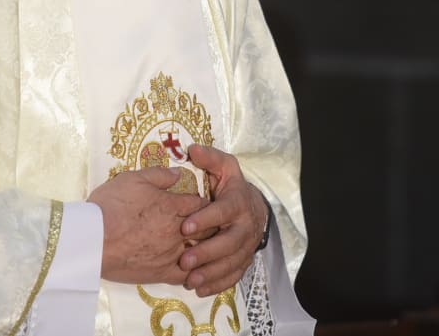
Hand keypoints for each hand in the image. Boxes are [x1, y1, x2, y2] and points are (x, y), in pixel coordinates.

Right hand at [88, 167, 204, 285]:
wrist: (93, 240)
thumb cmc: (110, 206)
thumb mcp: (133, 179)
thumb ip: (159, 175)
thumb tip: (179, 172)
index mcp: (172, 206)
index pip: (200, 204)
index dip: (204, 203)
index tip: (202, 204)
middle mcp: (177, 230)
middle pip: (207, 228)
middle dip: (211, 225)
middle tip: (211, 225)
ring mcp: (172, 253)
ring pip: (201, 251)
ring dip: (205, 248)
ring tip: (205, 246)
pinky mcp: (162, 273)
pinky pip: (187, 274)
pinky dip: (193, 270)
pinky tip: (192, 267)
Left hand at [177, 145, 267, 296]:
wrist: (253, 207)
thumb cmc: (230, 186)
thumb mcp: (224, 167)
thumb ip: (209, 158)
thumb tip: (193, 150)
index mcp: (238, 202)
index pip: (224, 211)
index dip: (206, 219)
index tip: (185, 226)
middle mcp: (245, 226)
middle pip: (229, 242)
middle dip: (207, 252)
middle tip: (185, 260)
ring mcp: (246, 246)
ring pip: (231, 262)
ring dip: (211, 272)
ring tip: (190, 280)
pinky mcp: (244, 261)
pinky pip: (234, 275)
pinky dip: (218, 284)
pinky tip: (201, 289)